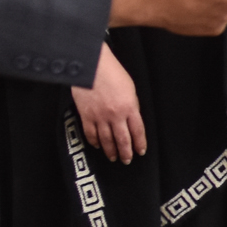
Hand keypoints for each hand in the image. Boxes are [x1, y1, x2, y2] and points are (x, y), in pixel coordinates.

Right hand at [73, 45, 145, 162]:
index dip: (139, 143)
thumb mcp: (130, 87)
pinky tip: (98, 146)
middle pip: (122, 140)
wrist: (91, 65)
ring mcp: (100, 117)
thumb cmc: (112, 72)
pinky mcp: (86, 116)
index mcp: (129, 107)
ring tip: (113, 157)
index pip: (137, 131)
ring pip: (106, 140)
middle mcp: (115, 115)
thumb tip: (132, 117)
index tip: (140, 151)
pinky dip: (95, 142)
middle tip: (126, 160)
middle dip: (126, 152)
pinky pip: (91, 134)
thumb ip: (132, 104)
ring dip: (110, 151)